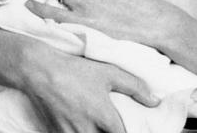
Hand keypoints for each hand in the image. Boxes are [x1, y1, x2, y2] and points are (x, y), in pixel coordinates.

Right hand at [20, 43, 159, 132]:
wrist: (41, 71)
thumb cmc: (77, 70)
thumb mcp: (110, 73)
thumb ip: (135, 87)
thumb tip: (155, 101)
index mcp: (103, 116)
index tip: (131, 128)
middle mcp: (86, 130)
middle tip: (112, 124)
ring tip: (98, 124)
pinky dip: (79, 132)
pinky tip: (82, 124)